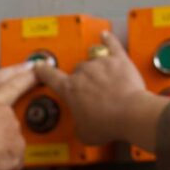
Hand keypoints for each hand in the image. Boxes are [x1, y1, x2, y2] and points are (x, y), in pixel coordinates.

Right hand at [32, 32, 163, 149]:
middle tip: (90, 91)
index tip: (39, 67)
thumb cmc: (108, 123)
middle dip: (82, 79)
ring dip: (96, 67)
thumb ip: (78, 126)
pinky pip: (112, 45)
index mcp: (70, 89)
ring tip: (103, 78)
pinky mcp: (118, 60)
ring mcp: (100, 64)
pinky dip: (109, 40)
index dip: (42, 71)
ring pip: (93, 59)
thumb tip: (81, 127)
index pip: (50, 76)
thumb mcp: (85, 133)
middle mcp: (83, 72)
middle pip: (77, 69)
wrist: (131, 114)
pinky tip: (106, 36)